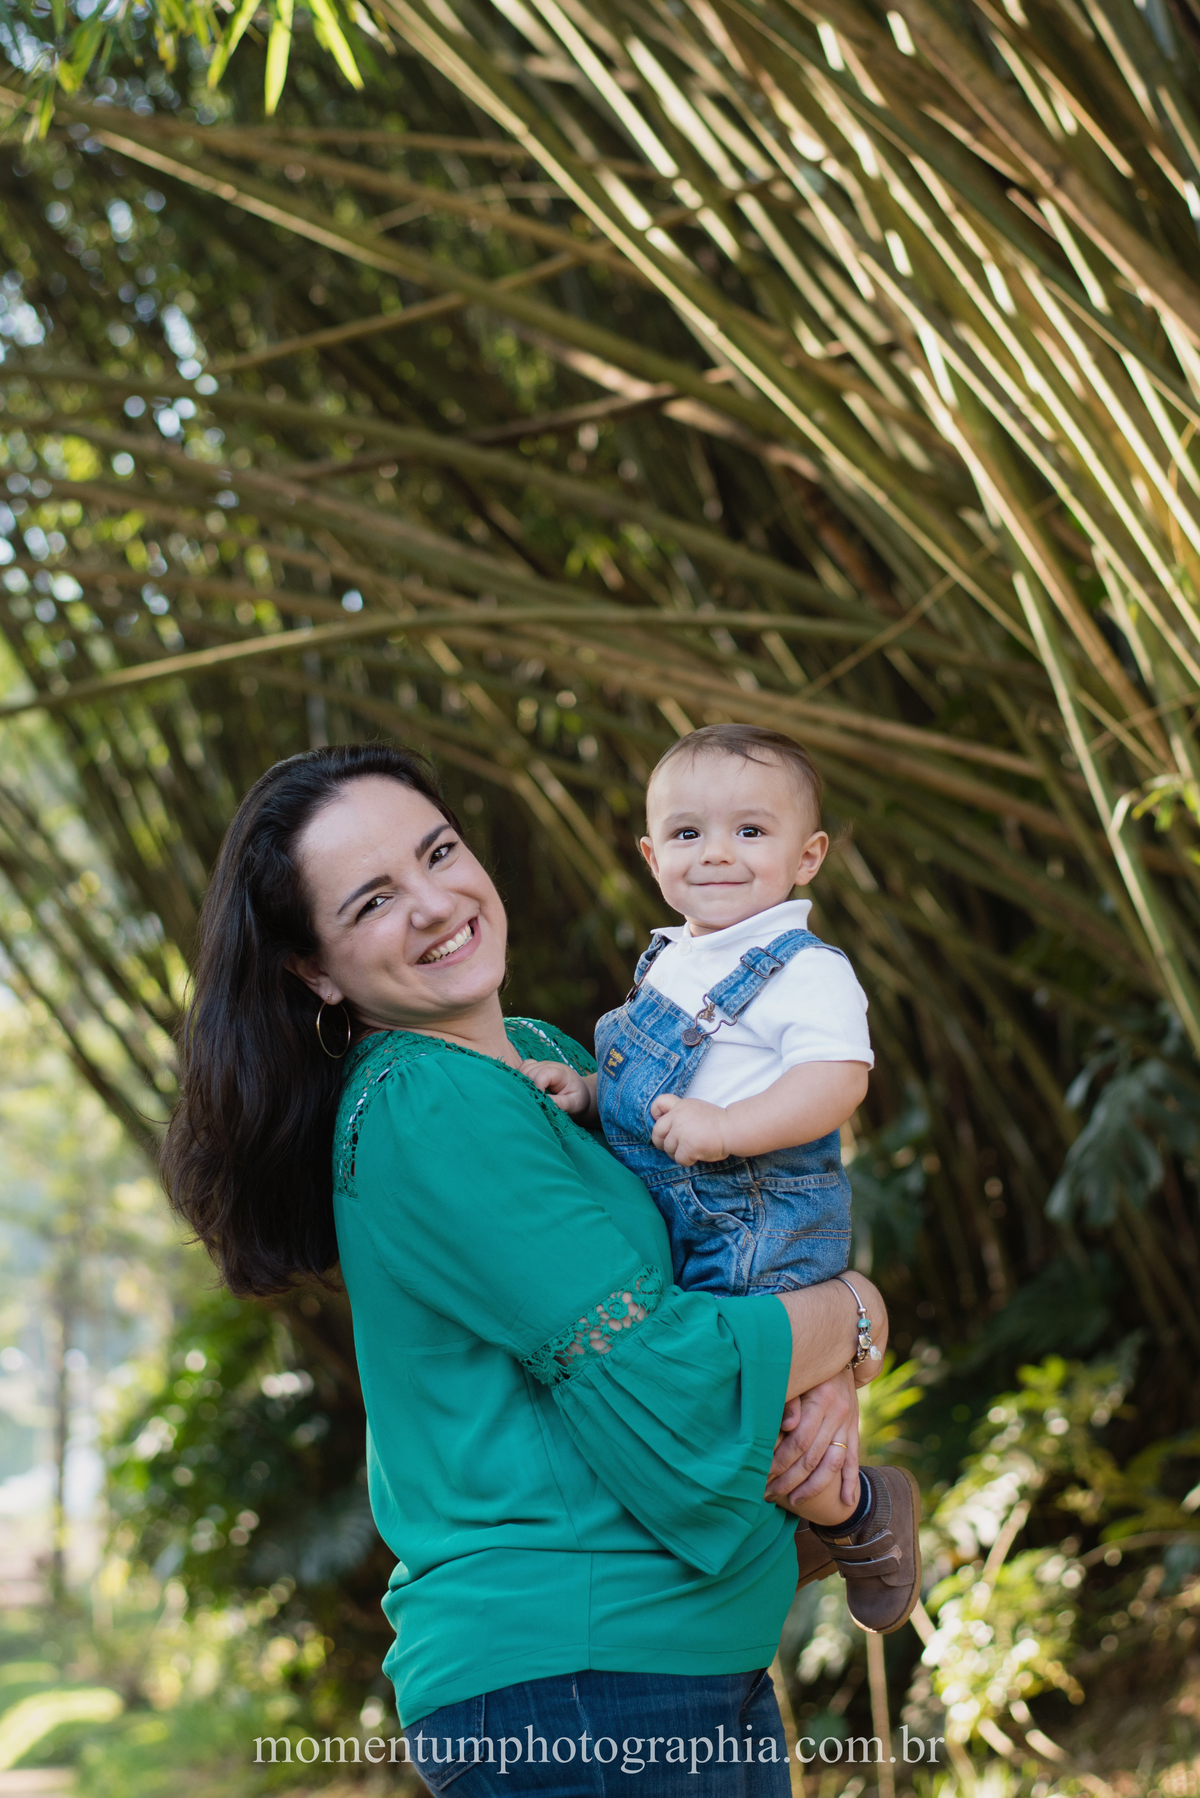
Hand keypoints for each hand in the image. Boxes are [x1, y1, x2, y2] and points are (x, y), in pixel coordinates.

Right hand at [520, 1061, 596, 1124]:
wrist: (580, 1092)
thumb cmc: (577, 1099)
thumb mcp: (573, 1104)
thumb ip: (558, 1103)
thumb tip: (541, 1103)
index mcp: (561, 1073)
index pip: (543, 1074)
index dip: (537, 1088)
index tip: (539, 1101)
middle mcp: (550, 1065)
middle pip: (530, 1072)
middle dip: (529, 1087)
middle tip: (535, 1100)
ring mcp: (541, 1065)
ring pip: (523, 1069)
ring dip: (523, 1083)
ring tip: (532, 1096)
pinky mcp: (535, 1068)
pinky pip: (522, 1068)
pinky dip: (521, 1077)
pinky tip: (527, 1089)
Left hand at [649, 1092, 728, 1165]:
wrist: (733, 1129)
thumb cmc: (719, 1122)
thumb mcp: (697, 1110)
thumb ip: (682, 1115)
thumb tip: (668, 1131)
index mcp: (681, 1106)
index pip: (658, 1104)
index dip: (656, 1115)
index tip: (662, 1124)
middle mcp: (678, 1116)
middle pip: (657, 1132)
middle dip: (661, 1142)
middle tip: (673, 1147)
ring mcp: (681, 1131)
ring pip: (668, 1148)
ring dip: (677, 1153)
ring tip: (692, 1150)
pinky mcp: (687, 1146)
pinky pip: (679, 1159)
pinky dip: (687, 1161)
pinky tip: (698, 1155)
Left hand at [765, 1369, 859, 1511]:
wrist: (842, 1349)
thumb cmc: (808, 1366)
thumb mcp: (798, 1377)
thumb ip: (791, 1401)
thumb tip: (786, 1426)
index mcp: (820, 1400)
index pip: (799, 1441)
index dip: (780, 1461)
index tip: (762, 1476)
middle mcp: (837, 1414)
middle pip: (813, 1457)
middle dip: (790, 1480)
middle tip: (769, 1495)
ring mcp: (848, 1423)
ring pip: (833, 1464)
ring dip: (814, 1487)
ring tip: (795, 1503)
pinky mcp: (854, 1428)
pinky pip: (853, 1458)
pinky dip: (850, 1481)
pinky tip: (845, 1500)